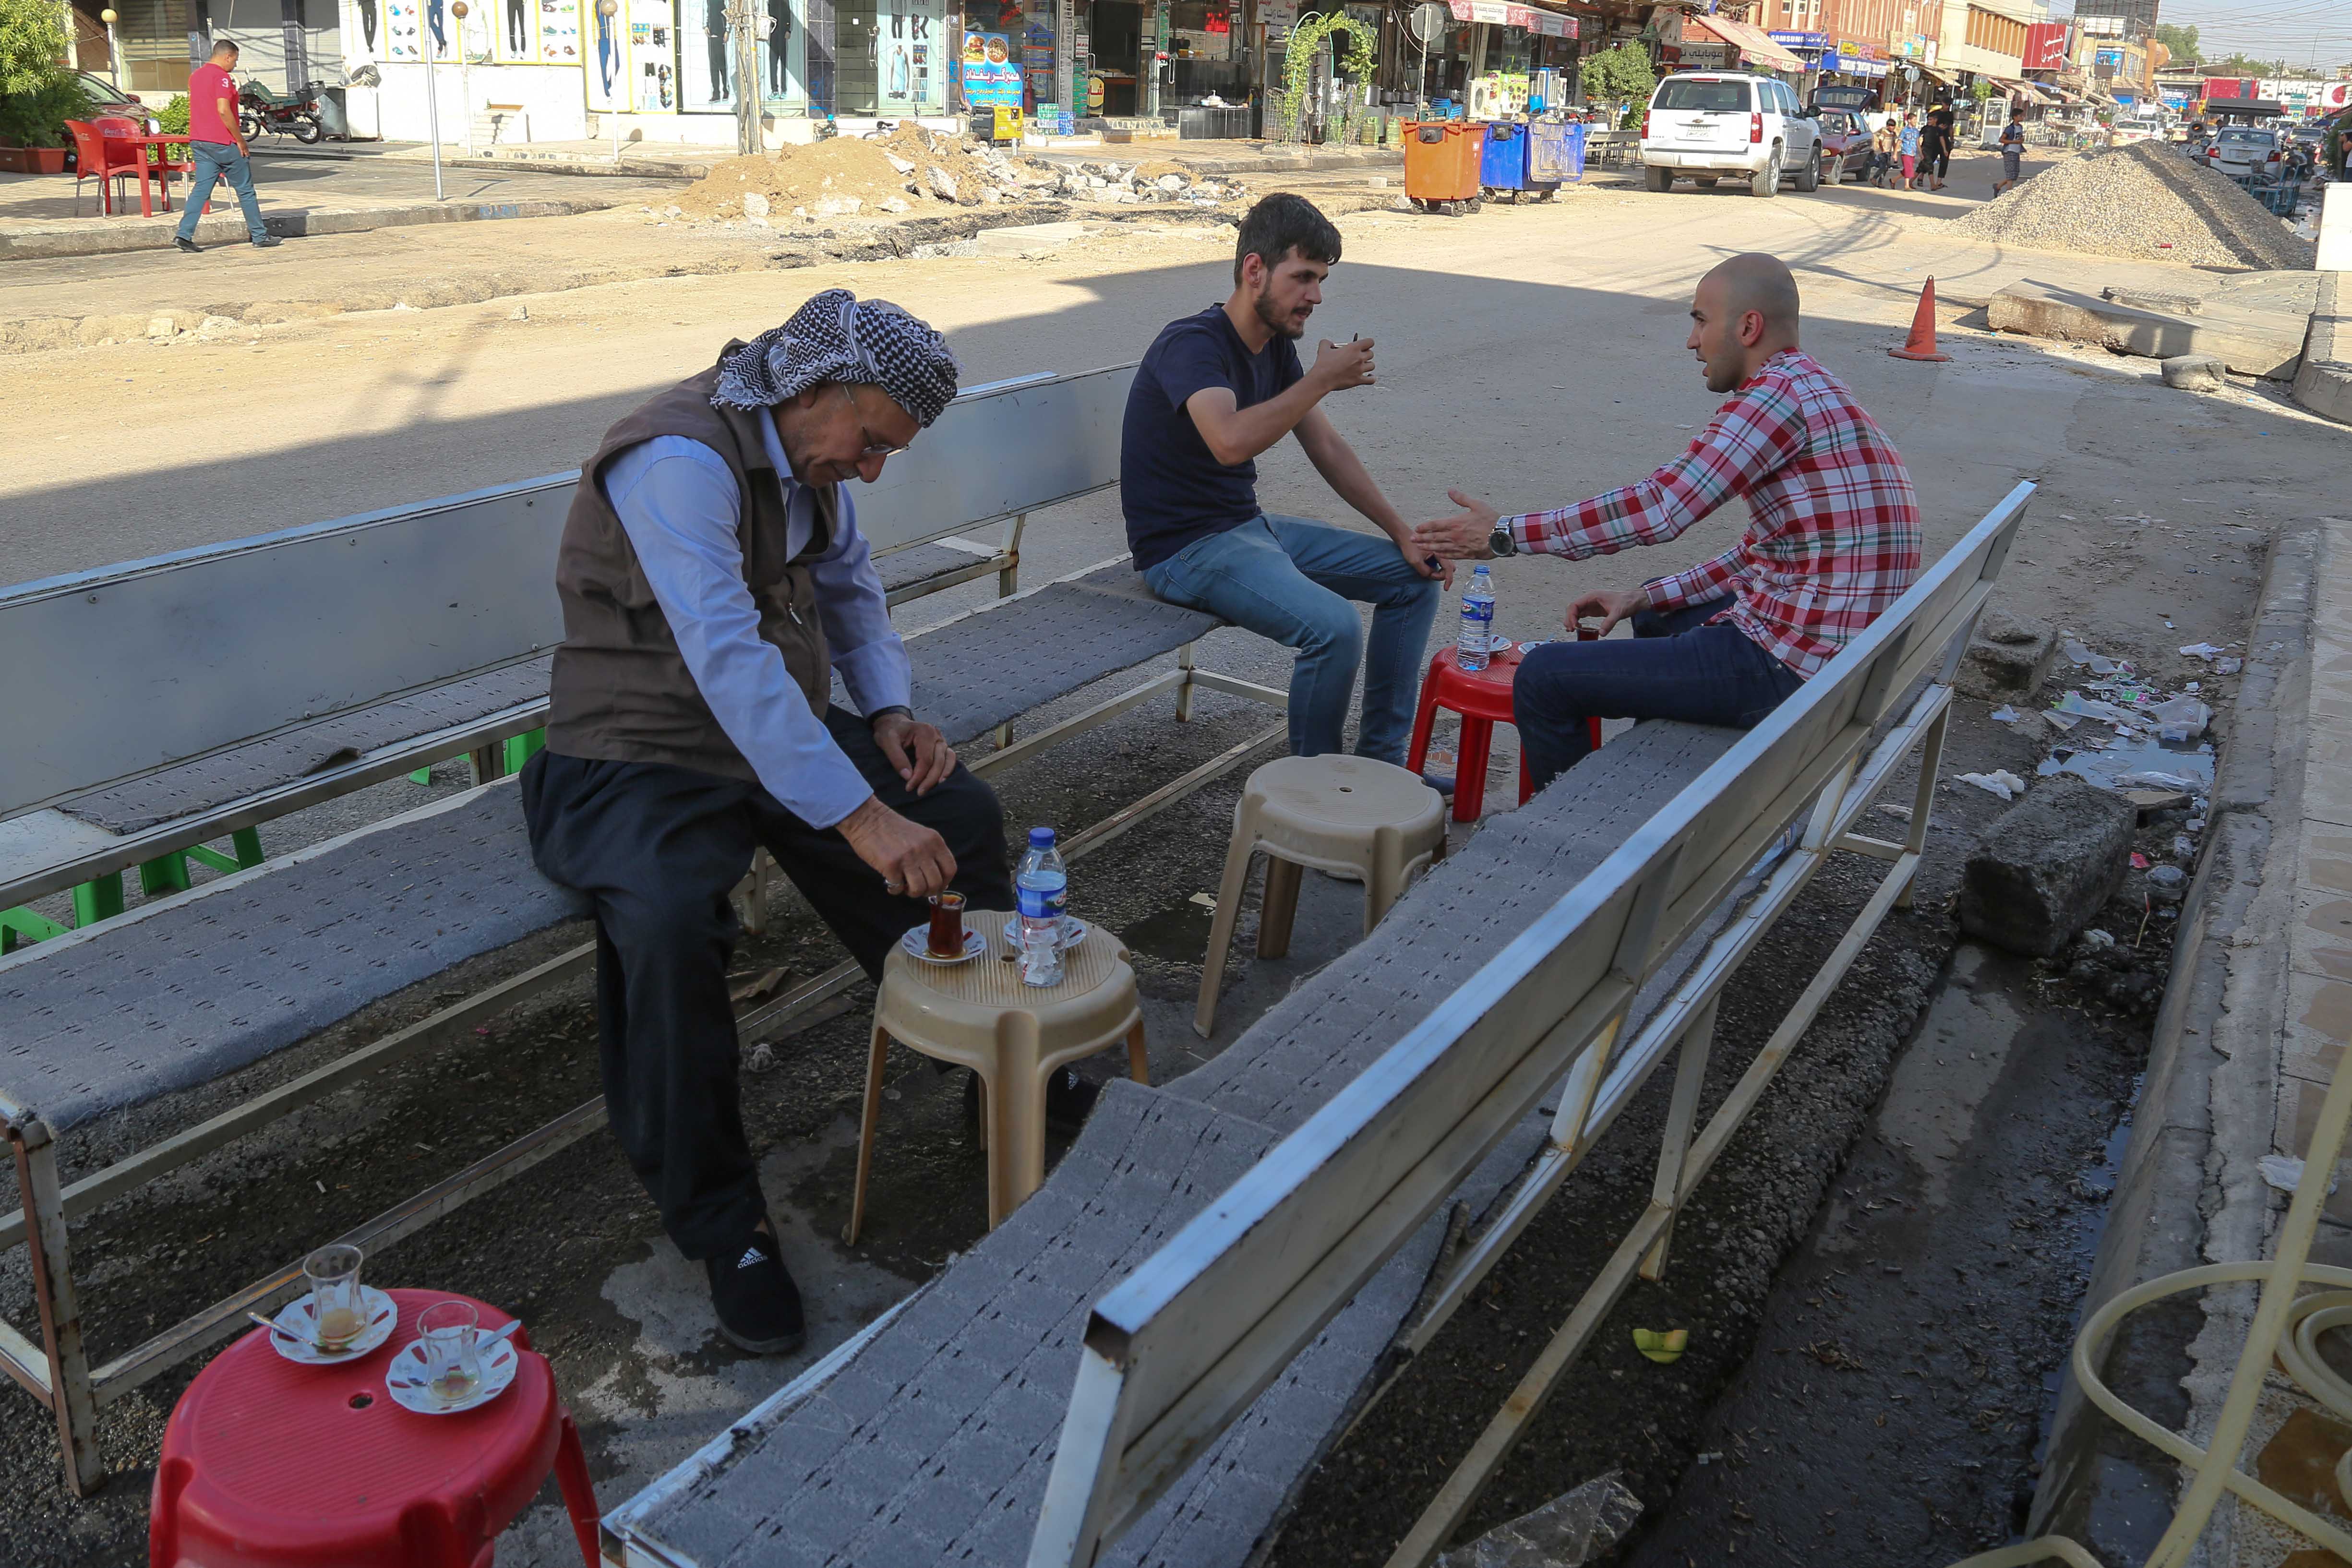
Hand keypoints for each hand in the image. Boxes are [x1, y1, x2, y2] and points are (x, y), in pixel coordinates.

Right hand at [837, 797, 956, 898]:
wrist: (867, 818)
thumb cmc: (893, 829)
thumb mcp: (920, 835)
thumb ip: (930, 853)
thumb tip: (937, 879)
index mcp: (934, 841)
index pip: (950, 869)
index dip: (944, 882)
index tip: (936, 886)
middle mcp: (924, 849)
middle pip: (936, 883)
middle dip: (927, 892)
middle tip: (918, 889)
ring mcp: (908, 858)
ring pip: (920, 889)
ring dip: (912, 893)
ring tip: (904, 886)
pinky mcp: (891, 865)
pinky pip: (898, 888)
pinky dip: (894, 889)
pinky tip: (890, 882)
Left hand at [871, 711, 954, 796]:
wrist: (893, 723)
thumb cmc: (890, 731)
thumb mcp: (887, 742)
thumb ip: (897, 758)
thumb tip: (908, 777)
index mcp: (924, 731)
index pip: (926, 759)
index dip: (919, 776)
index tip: (909, 787)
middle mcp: (936, 735)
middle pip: (938, 761)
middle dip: (929, 779)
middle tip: (919, 792)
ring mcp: (941, 740)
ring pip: (948, 760)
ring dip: (942, 775)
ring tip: (934, 788)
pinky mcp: (941, 745)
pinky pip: (950, 758)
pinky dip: (948, 768)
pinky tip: (942, 779)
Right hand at [1310, 336, 1375, 392]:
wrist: (1322, 379)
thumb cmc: (1323, 365)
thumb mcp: (1323, 348)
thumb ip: (1328, 343)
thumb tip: (1329, 343)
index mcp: (1353, 348)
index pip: (1370, 342)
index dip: (1367, 343)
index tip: (1363, 345)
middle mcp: (1359, 358)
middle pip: (1371, 354)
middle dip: (1365, 354)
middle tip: (1359, 356)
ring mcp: (1360, 370)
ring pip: (1372, 365)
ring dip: (1367, 365)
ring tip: (1361, 366)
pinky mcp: (1358, 380)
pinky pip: (1371, 379)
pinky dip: (1371, 377)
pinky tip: (1368, 376)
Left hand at [1398, 539, 1452, 587]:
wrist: (1405, 538)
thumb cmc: (1409, 547)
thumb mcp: (1415, 561)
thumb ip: (1424, 571)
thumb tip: (1431, 576)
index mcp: (1439, 552)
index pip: (1448, 568)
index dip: (1448, 579)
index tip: (1445, 588)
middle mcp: (1442, 552)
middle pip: (1450, 568)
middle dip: (1442, 576)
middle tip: (1431, 576)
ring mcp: (1440, 554)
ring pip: (1447, 567)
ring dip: (1441, 573)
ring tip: (1431, 573)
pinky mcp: (1437, 556)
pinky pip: (1442, 565)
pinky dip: (1439, 570)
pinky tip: (1431, 571)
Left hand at [1410, 490, 1500, 560]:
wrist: (1503, 536)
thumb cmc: (1492, 520)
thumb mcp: (1477, 505)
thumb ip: (1462, 499)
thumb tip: (1450, 490)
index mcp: (1456, 523)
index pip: (1435, 525)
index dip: (1425, 527)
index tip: (1417, 528)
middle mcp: (1455, 536)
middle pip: (1434, 538)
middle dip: (1421, 538)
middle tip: (1412, 539)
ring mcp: (1459, 546)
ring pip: (1440, 548)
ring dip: (1428, 547)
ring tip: (1419, 547)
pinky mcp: (1466, 554)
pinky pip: (1450, 555)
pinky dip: (1441, 555)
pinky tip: (1436, 554)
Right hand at [1567, 586, 1648, 636]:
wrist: (1633, 601)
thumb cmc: (1626, 602)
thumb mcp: (1618, 612)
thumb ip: (1609, 622)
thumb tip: (1601, 633)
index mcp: (1592, 596)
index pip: (1575, 605)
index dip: (1571, 616)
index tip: (1574, 626)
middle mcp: (1589, 600)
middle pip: (1572, 608)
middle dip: (1569, 619)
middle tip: (1570, 630)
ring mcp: (1590, 605)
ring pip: (1575, 612)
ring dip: (1571, 620)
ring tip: (1571, 630)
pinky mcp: (1593, 610)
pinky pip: (1581, 615)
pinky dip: (1577, 621)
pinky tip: (1578, 628)